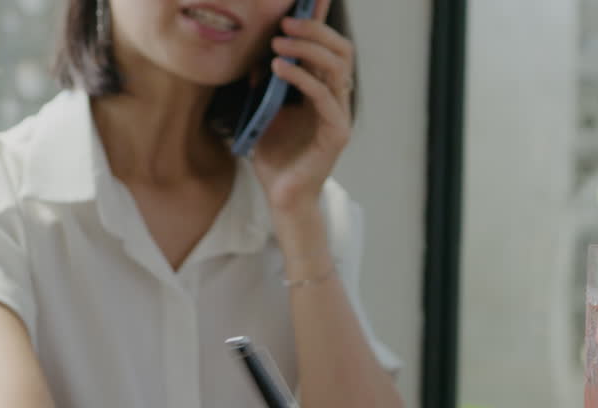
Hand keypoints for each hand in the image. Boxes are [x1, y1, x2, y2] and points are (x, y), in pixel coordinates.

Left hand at [251, 0, 353, 214]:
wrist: (282, 197)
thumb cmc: (275, 159)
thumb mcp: (264, 114)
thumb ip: (266, 87)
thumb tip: (257, 58)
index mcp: (323, 92)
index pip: (328, 49)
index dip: (321, 22)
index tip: (306, 0)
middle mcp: (337, 100)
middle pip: (340, 50)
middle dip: (315, 29)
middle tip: (284, 20)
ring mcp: (340, 115)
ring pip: (337, 67)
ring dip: (307, 48)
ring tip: (278, 41)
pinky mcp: (336, 133)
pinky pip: (324, 95)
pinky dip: (302, 77)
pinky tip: (278, 68)